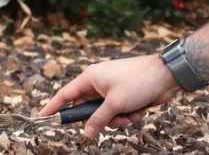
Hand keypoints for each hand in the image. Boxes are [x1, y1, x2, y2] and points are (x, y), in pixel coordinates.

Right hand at [38, 54, 180, 137]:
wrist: (166, 75)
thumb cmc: (138, 81)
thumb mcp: (115, 103)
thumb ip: (98, 119)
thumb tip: (85, 133)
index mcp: (90, 78)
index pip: (65, 95)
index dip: (54, 106)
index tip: (42, 117)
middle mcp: (97, 82)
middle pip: (87, 108)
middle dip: (99, 119)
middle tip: (109, 122)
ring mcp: (111, 89)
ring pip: (104, 113)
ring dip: (116, 119)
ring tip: (131, 115)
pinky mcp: (123, 95)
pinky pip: (117, 111)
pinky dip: (126, 115)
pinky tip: (140, 111)